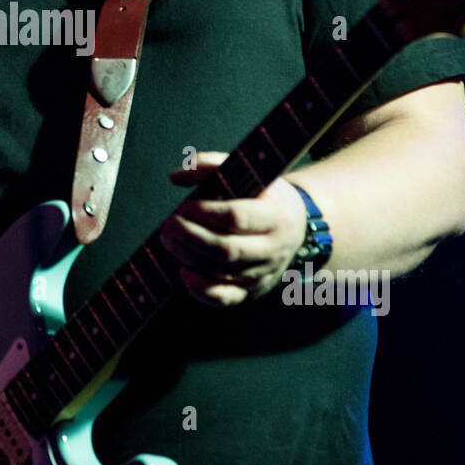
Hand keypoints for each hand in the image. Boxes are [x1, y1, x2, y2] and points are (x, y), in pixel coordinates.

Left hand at [159, 151, 307, 304]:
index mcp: (276, 216)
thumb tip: (174, 176)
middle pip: (226, 250)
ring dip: (187, 256)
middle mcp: (273, 248)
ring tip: (169, 238)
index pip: (236, 217)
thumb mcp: (249, 173)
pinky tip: (182, 270)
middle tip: (168, 224)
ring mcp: (263, 273)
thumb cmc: (264, 196)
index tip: (183, 205)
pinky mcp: (251, 291)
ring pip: (221, 272)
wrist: (296, 227)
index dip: (204, 212)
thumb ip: (211, 166)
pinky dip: (199, 289)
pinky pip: (224, 298)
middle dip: (190, 237)